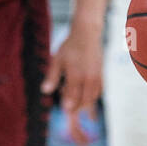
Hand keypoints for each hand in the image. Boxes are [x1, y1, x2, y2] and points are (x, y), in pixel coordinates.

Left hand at [44, 23, 102, 144]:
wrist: (87, 34)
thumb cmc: (70, 46)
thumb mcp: (57, 60)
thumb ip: (52, 77)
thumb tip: (45, 91)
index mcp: (76, 73)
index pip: (73, 95)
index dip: (69, 105)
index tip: (66, 111)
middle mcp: (88, 77)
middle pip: (84, 99)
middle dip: (76, 107)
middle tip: (68, 109)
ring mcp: (96, 76)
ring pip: (92, 97)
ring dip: (83, 104)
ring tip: (73, 103)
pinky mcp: (101, 75)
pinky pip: (97, 92)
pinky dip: (91, 98)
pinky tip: (84, 99)